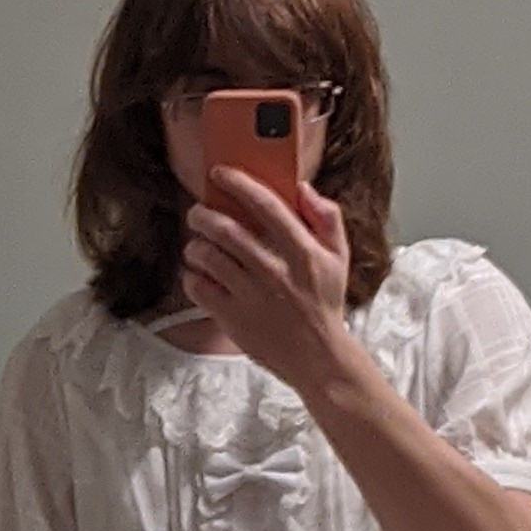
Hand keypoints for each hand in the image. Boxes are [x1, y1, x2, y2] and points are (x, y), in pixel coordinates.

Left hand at [182, 173, 350, 385]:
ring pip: (208, 257)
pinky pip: (199, 288)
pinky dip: (192, 276)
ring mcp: (252, 297)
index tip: (220, 173)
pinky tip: (199, 275)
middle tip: (198, 213)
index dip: (239, 184)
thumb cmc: (325, 302)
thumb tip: (303, 187)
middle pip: (227, 230)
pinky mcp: (233, 319)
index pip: (267, 206)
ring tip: (197, 246)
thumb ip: (326, 218)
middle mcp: (276, 272)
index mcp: (303, 253)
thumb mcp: (338, 257)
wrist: (318, 357)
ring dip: (195, 245)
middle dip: (204, 215)